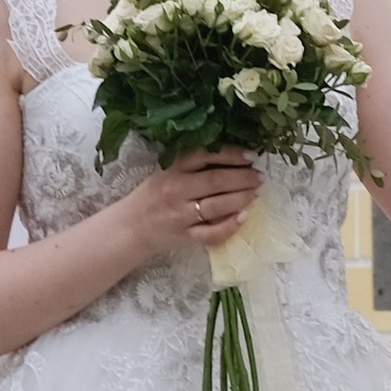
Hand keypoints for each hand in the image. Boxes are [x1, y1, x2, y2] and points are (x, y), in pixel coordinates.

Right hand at [124, 148, 260, 259]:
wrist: (131, 226)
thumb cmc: (155, 194)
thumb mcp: (169, 171)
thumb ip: (195, 163)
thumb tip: (237, 154)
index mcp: (173, 169)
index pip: (205, 156)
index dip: (232, 154)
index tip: (251, 155)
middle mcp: (176, 189)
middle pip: (215, 181)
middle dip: (243, 177)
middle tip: (260, 176)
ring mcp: (180, 215)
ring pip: (216, 206)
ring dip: (242, 198)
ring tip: (256, 192)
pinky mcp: (185, 236)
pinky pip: (211, 234)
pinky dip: (229, 226)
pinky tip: (243, 217)